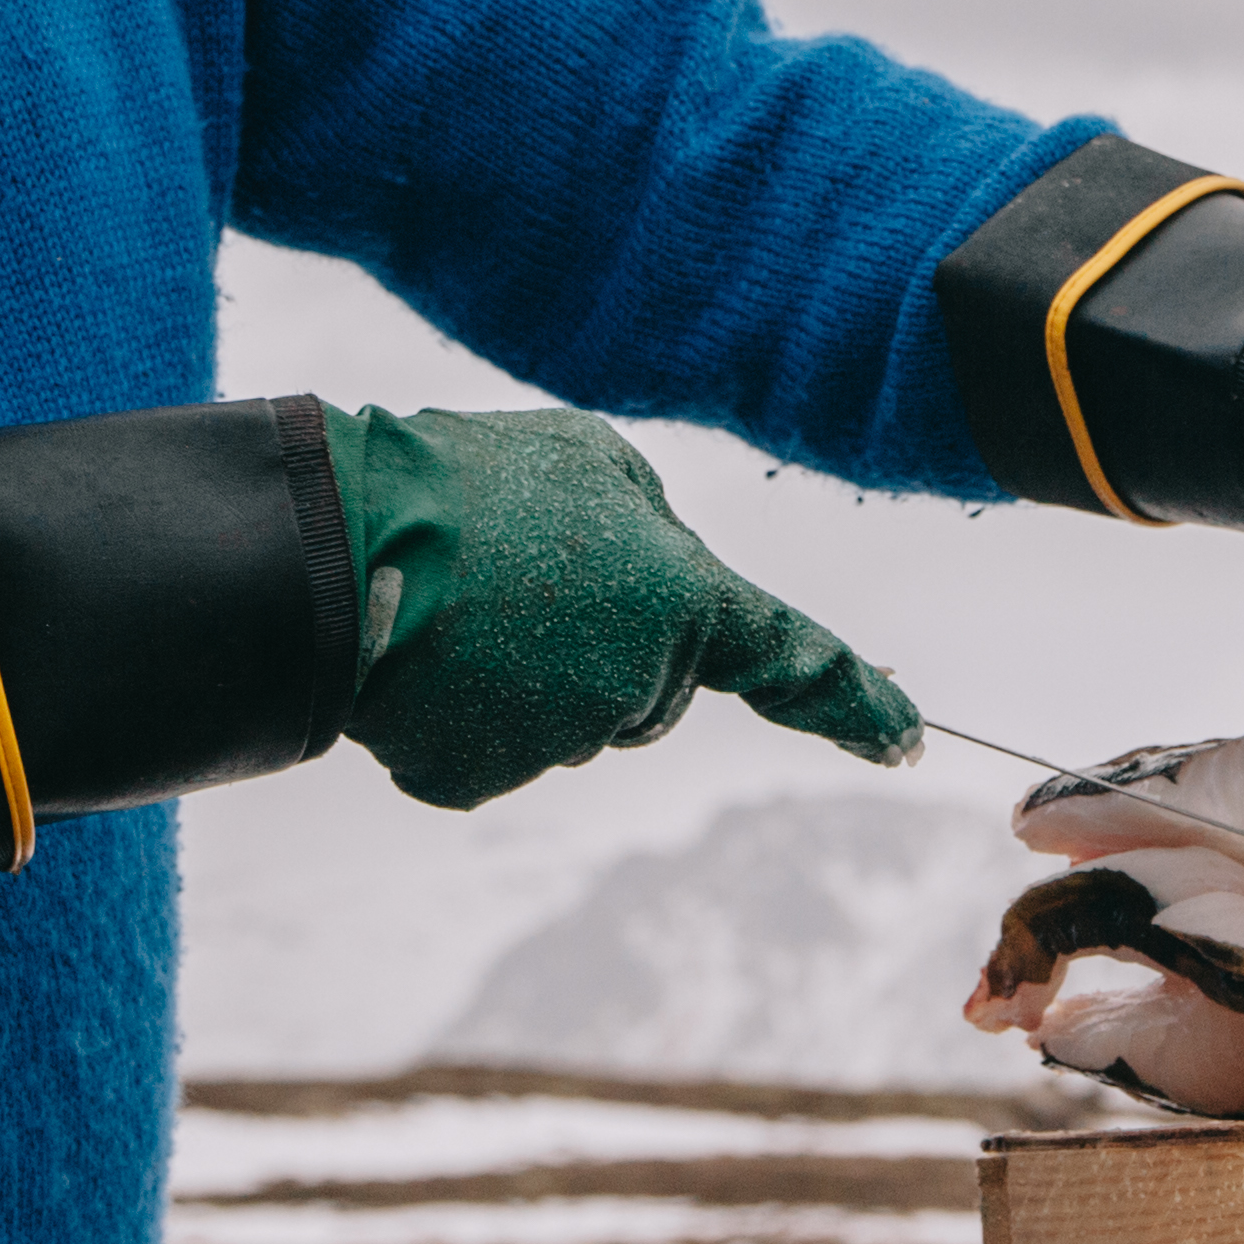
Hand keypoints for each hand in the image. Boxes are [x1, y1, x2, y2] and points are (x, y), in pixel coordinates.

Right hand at [331, 406, 920, 809]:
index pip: (789, 656)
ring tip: (463, 598)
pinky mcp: (480, 779)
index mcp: (681, 599)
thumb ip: (655, 529)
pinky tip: (429, 653)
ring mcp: (556, 744)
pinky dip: (466, 704)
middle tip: (526, 570)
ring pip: (570, 712)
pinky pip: (497, 742)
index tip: (909, 736)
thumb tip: (657, 588)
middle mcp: (635, 687)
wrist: (335, 542)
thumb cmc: (473, 485)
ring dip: (530, 663)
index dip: (853, 700)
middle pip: (653, 682)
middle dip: (608, 633)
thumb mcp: (594, 463)